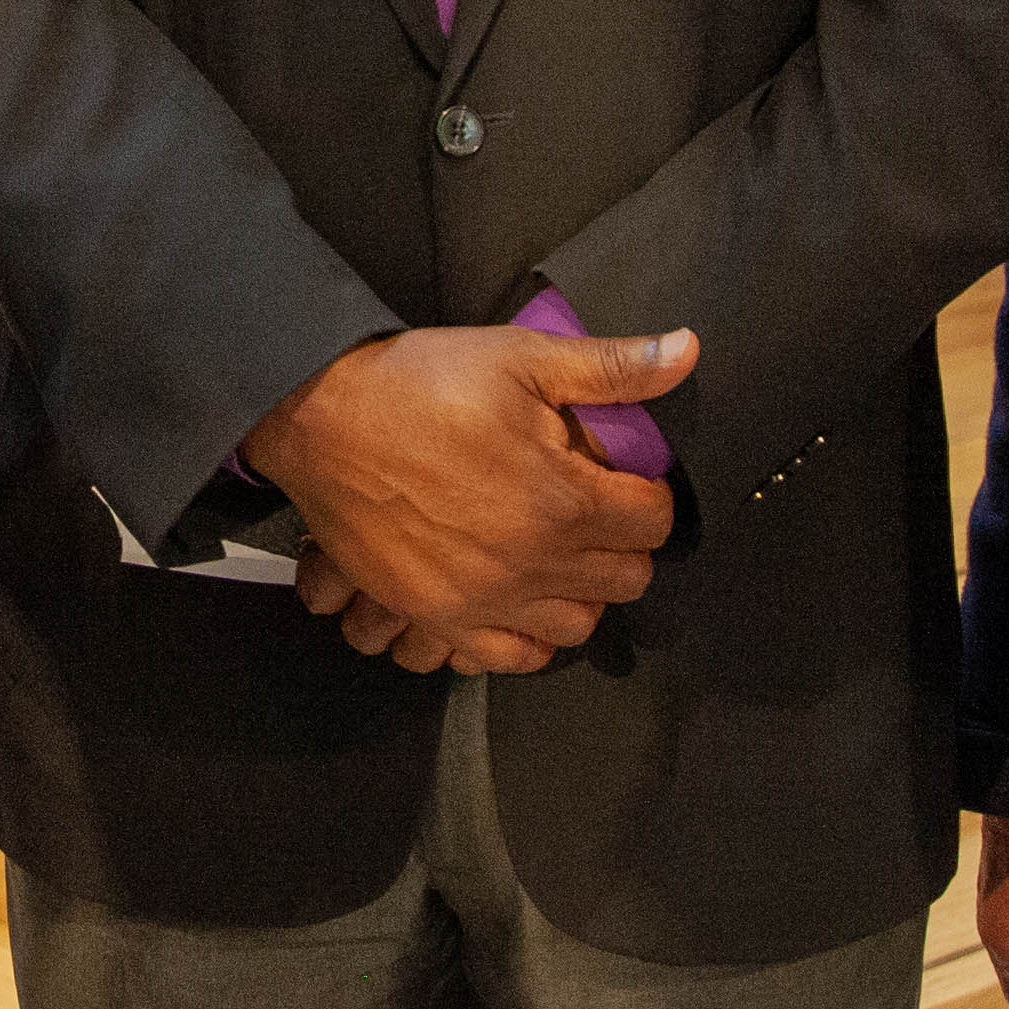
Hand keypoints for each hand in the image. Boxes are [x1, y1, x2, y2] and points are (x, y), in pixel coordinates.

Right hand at [244, 321, 687, 661]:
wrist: (319, 420)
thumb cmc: (419, 383)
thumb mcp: (522, 357)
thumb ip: (613, 367)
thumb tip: (688, 351)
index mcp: (563, 500)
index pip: (653, 520)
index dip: (647, 492)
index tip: (623, 475)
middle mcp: (532, 563)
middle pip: (626, 579)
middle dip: (622, 541)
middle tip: (594, 507)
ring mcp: (484, 599)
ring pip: (577, 626)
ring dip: (581, 591)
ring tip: (559, 552)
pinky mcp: (439, 616)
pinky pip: (510, 657)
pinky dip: (526, 636)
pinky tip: (519, 597)